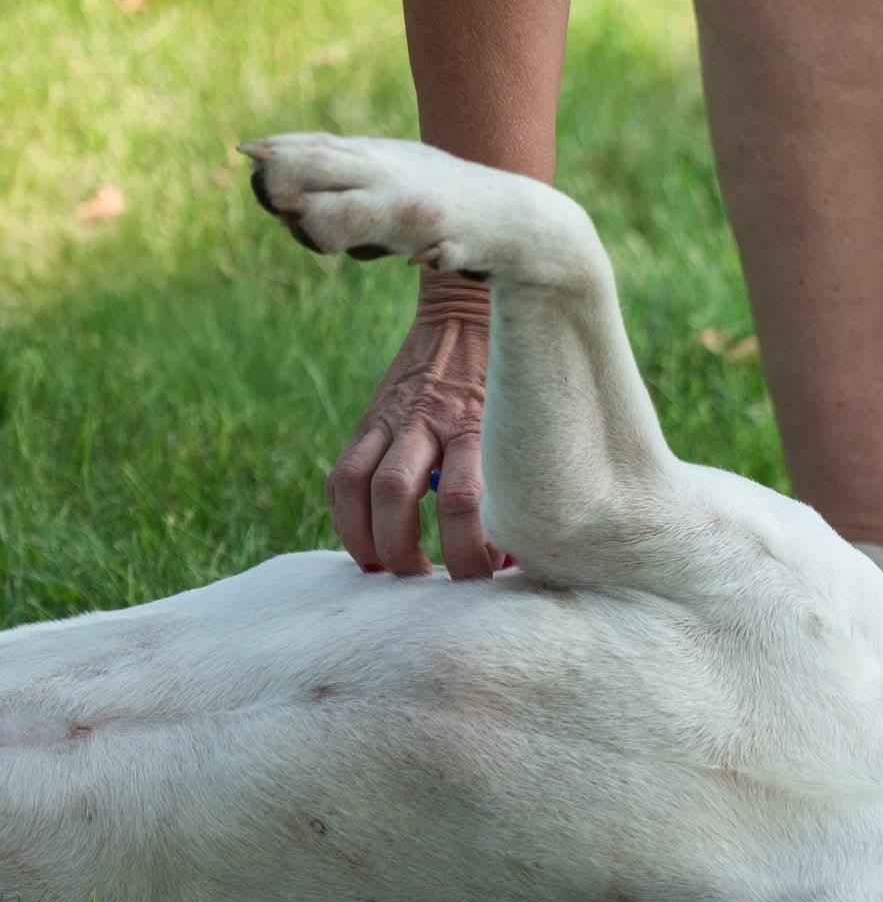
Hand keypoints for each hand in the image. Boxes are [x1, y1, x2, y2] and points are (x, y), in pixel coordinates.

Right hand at [328, 270, 502, 577]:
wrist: (469, 315)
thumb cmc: (512, 388)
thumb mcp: (521, 426)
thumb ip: (515, 480)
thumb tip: (516, 552)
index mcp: (479, 426)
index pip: (465, 500)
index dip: (469, 548)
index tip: (485, 576)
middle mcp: (433, 422)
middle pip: (404, 496)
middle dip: (412, 552)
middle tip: (433, 586)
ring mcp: (396, 419)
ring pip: (365, 488)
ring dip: (373, 541)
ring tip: (392, 574)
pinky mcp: (371, 420)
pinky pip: (341, 476)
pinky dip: (346, 519)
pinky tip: (364, 550)